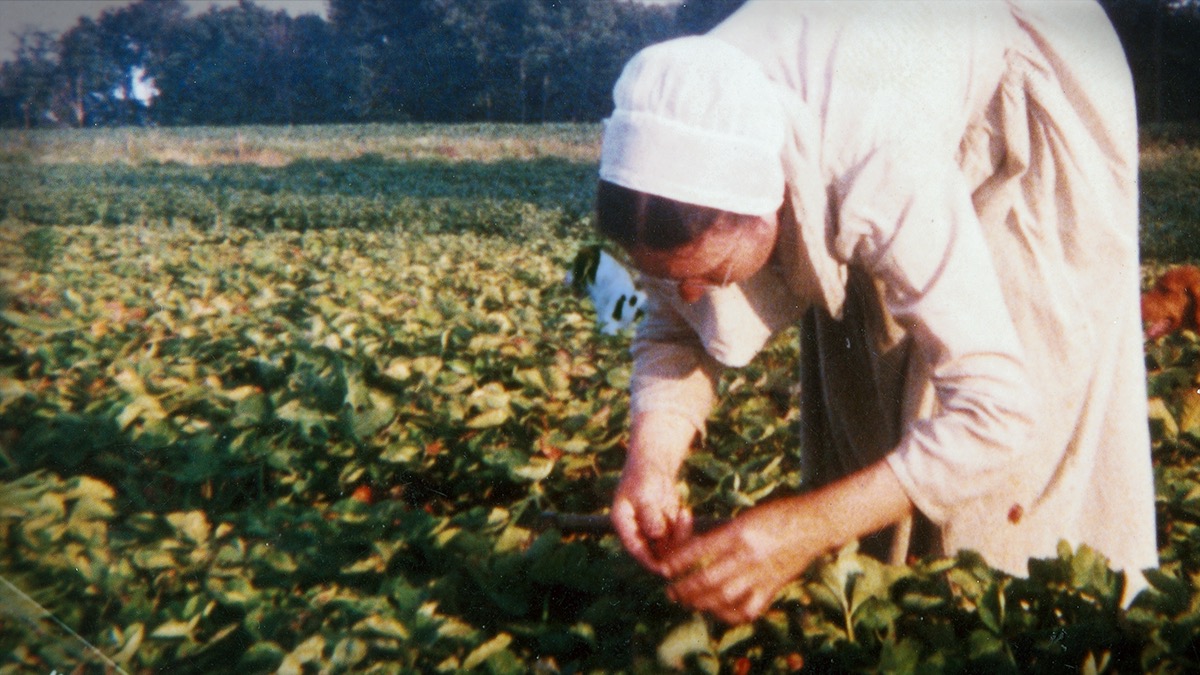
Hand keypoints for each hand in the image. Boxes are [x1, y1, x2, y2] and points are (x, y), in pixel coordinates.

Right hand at [611, 460, 692, 575]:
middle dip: (671, 547)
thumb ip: (649, 514)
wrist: (653, 466)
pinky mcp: (665, 528)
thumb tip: (656, 534)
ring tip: (683, 512)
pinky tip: (684, 511)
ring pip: (669, 546)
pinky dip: (684, 528)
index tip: (665, 570)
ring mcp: (651, 532)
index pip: (635, 549)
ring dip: (679, 535)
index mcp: (622, 524)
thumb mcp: (645, 492)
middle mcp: (636, 532)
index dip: (649, 562)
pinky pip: (677, 537)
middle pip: (654, 552)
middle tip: (682, 529)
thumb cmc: (644, 475)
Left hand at [659, 500, 818, 624]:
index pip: (699, 550)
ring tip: (687, 603)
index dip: (678, 562)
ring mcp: (761, 574)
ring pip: (723, 598)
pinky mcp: (773, 588)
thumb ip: (721, 535)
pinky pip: (747, 609)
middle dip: (684, 589)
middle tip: (670, 592)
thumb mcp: (745, 517)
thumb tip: (692, 550)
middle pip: (707, 579)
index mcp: (739, 532)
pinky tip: (718, 612)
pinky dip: (730, 614)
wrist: (814, 524)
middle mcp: (748, 555)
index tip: (664, 569)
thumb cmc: (777, 515)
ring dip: (700, 604)